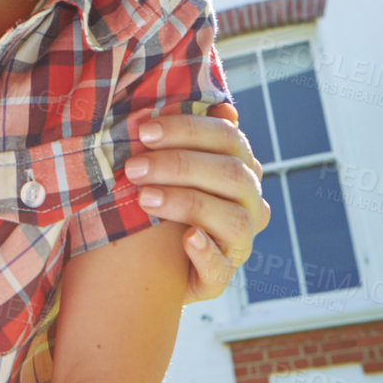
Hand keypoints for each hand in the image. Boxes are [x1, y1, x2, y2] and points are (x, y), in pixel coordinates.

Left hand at [125, 104, 267, 304]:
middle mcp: (250, 203)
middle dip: (180, 165)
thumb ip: (181, 136)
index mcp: (240, 167)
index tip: (143, 130)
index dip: (187, 130)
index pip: (228, 138)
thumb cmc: (159, 198)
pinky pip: (221, 267)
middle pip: (231, 175)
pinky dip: (204, 252)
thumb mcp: (167, 165)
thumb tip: (215, 104)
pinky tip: (185, 239)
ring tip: (144, 198)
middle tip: (133, 167)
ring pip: (233, 218)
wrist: (144, 263)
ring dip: (187, 204)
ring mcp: (239, 243)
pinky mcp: (221, 278)